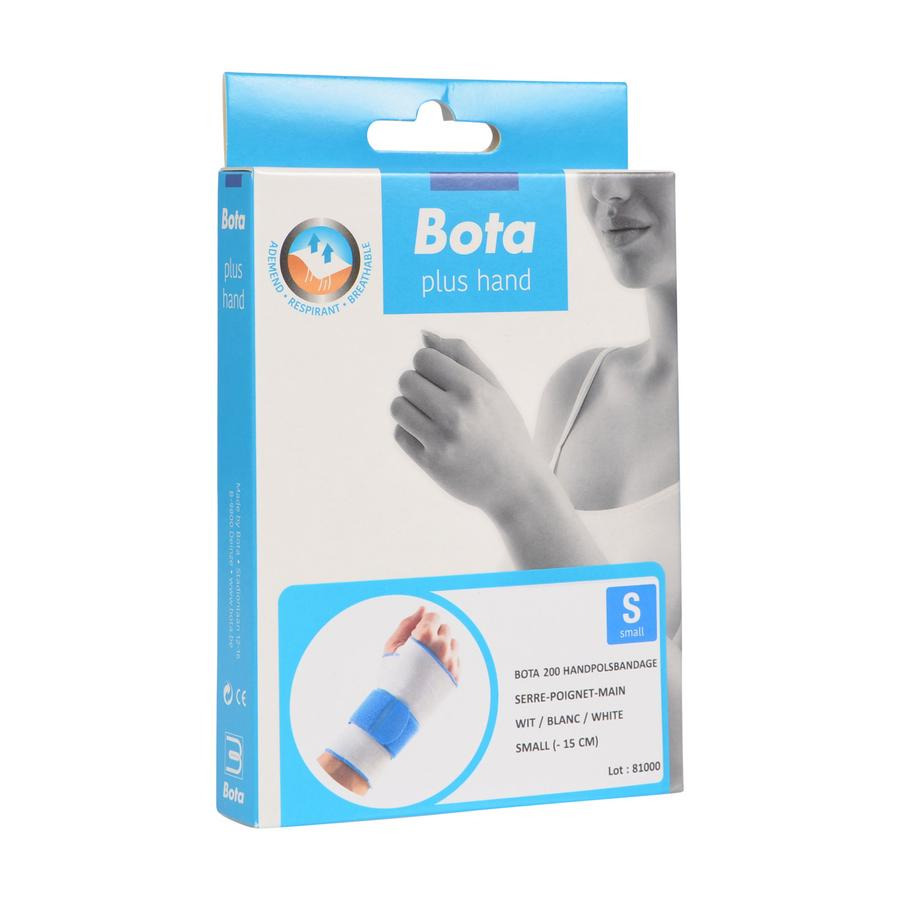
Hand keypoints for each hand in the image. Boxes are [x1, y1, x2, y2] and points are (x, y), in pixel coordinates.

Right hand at [384, 605, 459, 680]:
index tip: (415, 637)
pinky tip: (433, 672)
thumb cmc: (391, 675)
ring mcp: (451, 662)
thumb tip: (423, 608)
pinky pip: (457, 659)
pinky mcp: (456, 676)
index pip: (434, 616)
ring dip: (443, 647)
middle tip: (419, 651)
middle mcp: (442, 647)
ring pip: (453, 643)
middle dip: (433, 634)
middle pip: (445, 628)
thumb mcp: (392, 645)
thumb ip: (408, 623)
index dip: (423, 624)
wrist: (399, 709)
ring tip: (427, 662)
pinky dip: (447, 661)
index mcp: (425, 636)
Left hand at [391, 331, 550, 520]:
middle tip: (435, 400)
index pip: (423, 358)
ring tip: (431, 418)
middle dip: (416, 385)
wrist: (517, 485)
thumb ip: (461, 356)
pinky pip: (400, 433)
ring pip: (398, 406)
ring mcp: (442, 441)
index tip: (442, 380)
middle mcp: (456, 414)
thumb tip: (423, 334)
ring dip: (409, 408)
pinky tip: (432, 439)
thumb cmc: (505, 430)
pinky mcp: (431, 464)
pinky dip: (410, 433)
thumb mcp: (493, 389)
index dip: (427, 366)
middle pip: (406, 380)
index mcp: (474, 390)